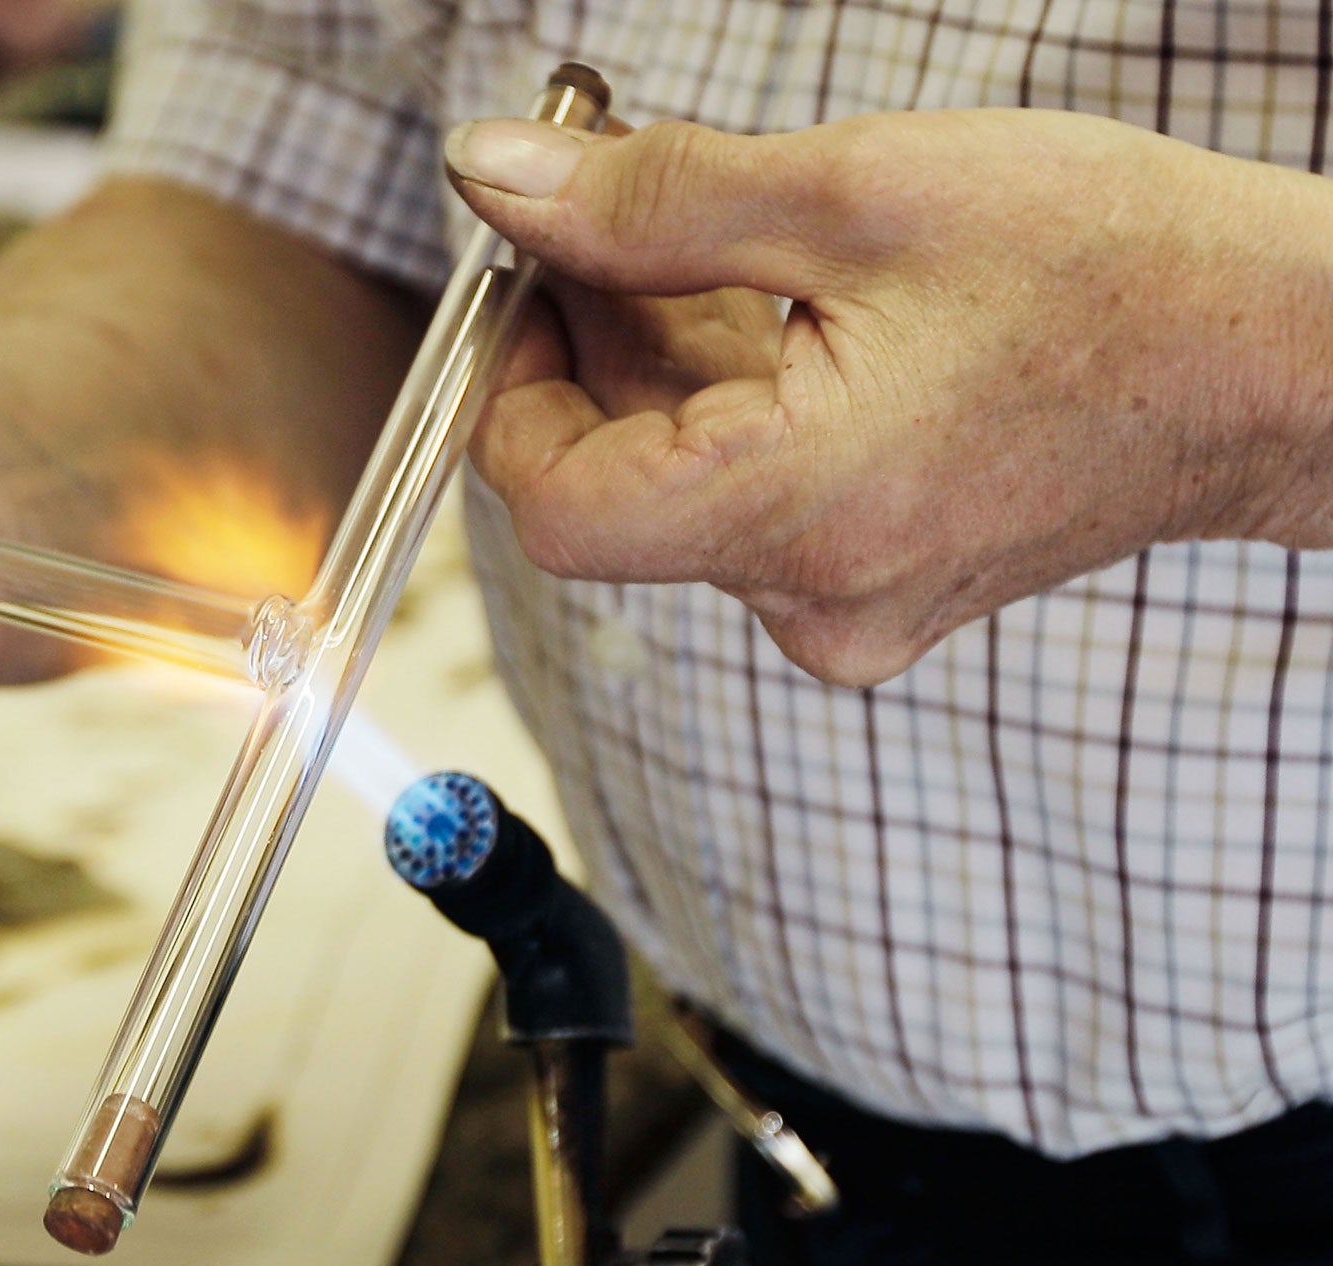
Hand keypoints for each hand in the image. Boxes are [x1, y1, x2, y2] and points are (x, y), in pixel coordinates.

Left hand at [447, 108, 1332, 684]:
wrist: (1283, 360)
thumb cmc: (1112, 268)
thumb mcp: (856, 194)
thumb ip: (647, 200)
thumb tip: (491, 181)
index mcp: (790, 513)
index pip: (552, 504)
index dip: (510, 385)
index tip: (525, 276)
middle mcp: (808, 597)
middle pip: (616, 484)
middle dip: (590, 336)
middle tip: (606, 192)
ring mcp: (849, 606)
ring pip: (683, 487)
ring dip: (660, 357)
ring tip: (689, 223)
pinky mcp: (882, 588)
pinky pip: (754, 502)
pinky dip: (731, 403)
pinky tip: (756, 299)